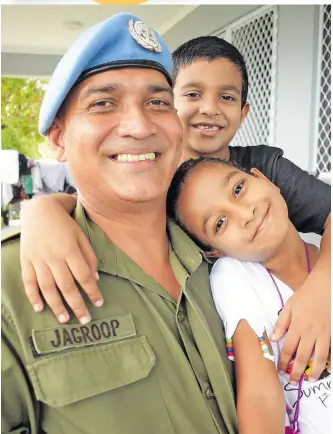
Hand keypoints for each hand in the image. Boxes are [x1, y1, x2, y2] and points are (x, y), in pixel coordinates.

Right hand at [20, 195, 102, 323]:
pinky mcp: (26, 260)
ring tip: (65, 319)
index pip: (84, 276)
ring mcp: (38, 259)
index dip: (93, 291)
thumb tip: (95, 279)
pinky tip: (39, 308)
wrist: (39, 209)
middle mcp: (54, 256)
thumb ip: (89, 257)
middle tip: (84, 320)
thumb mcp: (82, 235)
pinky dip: (33, 296)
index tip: (99, 303)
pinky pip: (28, 281)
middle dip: (77, 305)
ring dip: (56, 305)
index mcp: (71, 250)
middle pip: (67, 286)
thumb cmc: (65, 223)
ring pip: (48, 287)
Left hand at [271, 273, 330, 382]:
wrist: (325, 287)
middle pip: (302, 357)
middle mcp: (310, 333)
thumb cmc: (305, 295)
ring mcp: (324, 334)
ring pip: (319, 357)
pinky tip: (328, 367)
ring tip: (311, 379)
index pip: (288, 349)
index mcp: (297, 327)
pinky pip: (331, 350)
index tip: (280, 370)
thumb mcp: (289, 306)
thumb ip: (281, 323)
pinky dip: (330, 360)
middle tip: (293, 381)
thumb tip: (273, 338)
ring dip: (315, 370)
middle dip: (297, 371)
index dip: (284, 362)